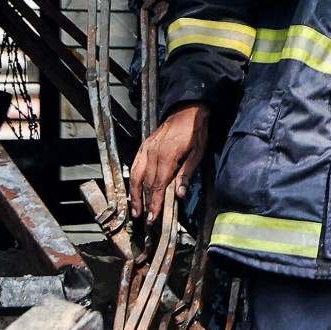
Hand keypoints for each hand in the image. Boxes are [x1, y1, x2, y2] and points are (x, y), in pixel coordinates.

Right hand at [128, 105, 211, 220]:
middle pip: (145, 183)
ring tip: (135, 209)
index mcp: (167, 157)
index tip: (153, 217)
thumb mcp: (198, 154)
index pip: (158, 185)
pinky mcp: (143, 147)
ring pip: (135, 176)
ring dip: (134, 194)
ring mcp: (145, 150)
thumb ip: (187, 174)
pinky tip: (133, 190)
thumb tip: (180, 195)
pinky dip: (133, 180)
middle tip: (143, 218)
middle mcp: (152, 154)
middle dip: (144, 202)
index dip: (155, 203)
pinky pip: (134, 166)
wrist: (187, 111)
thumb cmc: (196, 133)